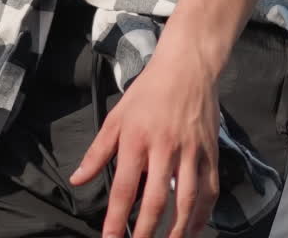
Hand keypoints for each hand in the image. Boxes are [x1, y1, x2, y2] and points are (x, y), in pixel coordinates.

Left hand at [69, 54, 219, 237]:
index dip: (116, 219)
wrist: (187, 67)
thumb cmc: (148, 91)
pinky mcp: (210, 152)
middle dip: (147, 232)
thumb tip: (77, 179)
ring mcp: (190, 151)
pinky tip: (194, 228)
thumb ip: (97, 151)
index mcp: (136, 138)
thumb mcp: (117, 116)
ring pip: (187, 200)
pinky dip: (203, 214)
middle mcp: (164, 147)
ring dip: (178, 230)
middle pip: (156, 199)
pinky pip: (209, 190)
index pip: (123, 187)